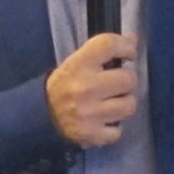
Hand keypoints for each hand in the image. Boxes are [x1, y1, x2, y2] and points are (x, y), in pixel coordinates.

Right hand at [45, 32, 137, 146]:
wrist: (42, 115)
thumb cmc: (64, 84)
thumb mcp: (76, 62)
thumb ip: (103, 50)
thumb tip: (132, 38)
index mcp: (78, 64)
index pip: (108, 45)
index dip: (125, 45)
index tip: (129, 53)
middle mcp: (84, 88)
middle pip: (128, 79)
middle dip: (127, 80)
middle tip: (118, 83)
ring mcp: (89, 113)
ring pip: (129, 105)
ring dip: (124, 103)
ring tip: (112, 102)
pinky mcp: (92, 134)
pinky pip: (119, 130)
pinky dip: (113, 127)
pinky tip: (103, 120)